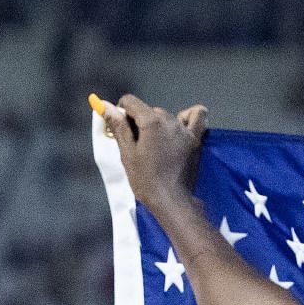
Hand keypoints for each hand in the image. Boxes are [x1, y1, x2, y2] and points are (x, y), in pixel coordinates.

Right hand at [98, 94, 207, 211]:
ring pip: (168, 115)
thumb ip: (118, 127)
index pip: (130, 102)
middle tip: (137, 145)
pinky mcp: (196, 140)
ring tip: (155, 142)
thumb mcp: (127, 154)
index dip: (121, 112)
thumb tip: (105, 105)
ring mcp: (185, 130)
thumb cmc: (146, 181)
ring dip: (159, 123)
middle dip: (140, 122)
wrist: (172, 202)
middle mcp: (170, 120)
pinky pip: (197, 118)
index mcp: (151, 121)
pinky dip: (188, 118)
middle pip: (149, 111)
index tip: (120, 128)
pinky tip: (180, 128)